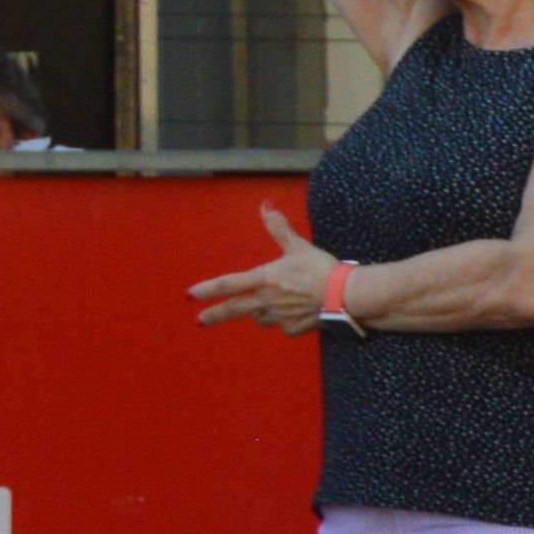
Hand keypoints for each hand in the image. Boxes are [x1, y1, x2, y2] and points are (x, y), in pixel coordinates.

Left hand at [186, 210, 340, 332]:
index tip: (190, 295)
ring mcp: (279, 317)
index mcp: (263, 279)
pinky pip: (284, 328)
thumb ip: (279, 228)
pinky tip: (294, 318)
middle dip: (214, 315)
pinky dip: (285, 324)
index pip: (227, 285)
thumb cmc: (320, 268)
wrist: (343, 295)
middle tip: (200, 321)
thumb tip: (265, 205)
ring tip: (262, 311)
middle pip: (233, 310)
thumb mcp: (298, 246)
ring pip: (260, 319)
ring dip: (258, 315)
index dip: (206, 290)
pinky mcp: (294, 328)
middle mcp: (265, 300)